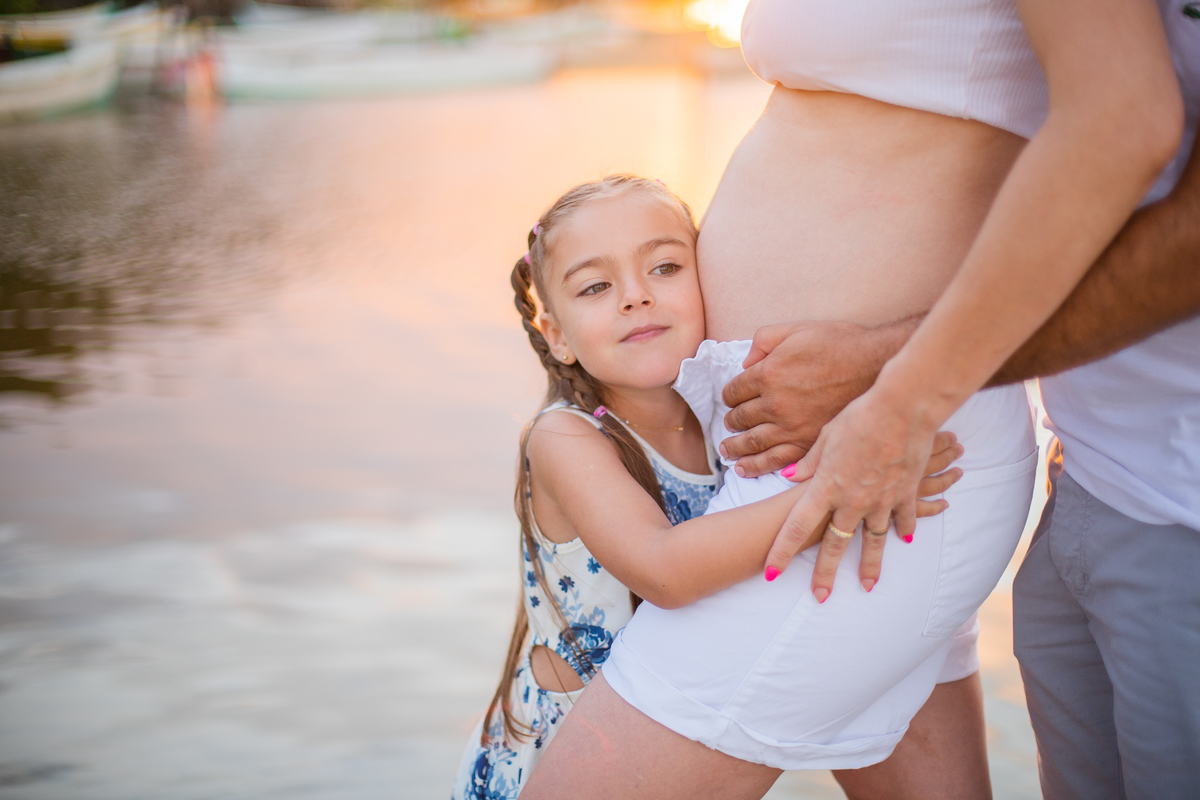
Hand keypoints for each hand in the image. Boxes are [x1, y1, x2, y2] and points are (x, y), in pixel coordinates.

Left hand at [721, 319, 915, 477]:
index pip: (734, 391)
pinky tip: (744, 469)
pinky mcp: (808, 444)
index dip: (729, 395)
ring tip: (727, 451)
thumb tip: (747, 363)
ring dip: (735, 448)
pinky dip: (755, 466)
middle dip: (731, 421)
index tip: (732, 398)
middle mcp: (775, 404)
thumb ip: (764, 340)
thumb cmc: (838, 343)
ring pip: (752, 443)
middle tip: (729, 424)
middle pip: (740, 418)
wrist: (875, 364)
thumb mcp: (796, 329)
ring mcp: (791, 427)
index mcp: (768, 374)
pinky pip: (775, 461)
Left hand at [768, 384, 942, 599]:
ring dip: (869, 566)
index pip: (796, 527)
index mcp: (826, 487)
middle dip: (825, 573)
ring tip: (866, 586)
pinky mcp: (904, 494)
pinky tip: (905, 541)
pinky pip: (903, 519)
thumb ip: (808, 462)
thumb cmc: (859, 416)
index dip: (782, 552)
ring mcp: (880, 500)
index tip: (772, 572)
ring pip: (872, 541)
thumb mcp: (826, 436)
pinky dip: (904, 530)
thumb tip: (789, 477)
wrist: (902, 409)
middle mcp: (852, 500)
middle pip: (834, 544)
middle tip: (820, 596)